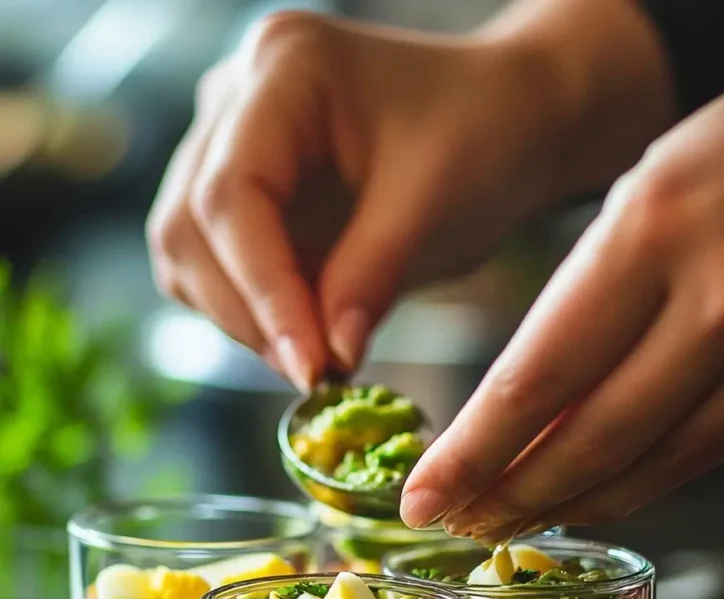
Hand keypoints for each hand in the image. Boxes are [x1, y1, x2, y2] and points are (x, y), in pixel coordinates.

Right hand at [145, 10, 565, 389]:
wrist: (503, 120)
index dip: (262, 291)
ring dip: (240, 319)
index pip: (232, 195)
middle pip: (189, 225)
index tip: (308, 365)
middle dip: (247, 313)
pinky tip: (300, 333)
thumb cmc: (481, 135)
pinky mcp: (242, 190)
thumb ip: (371, 277)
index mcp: (286, 69)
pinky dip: (247, 310)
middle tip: (314, 371)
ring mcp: (230, 142)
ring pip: (186, 250)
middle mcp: (237, 97)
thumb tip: (326, 360)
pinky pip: (210, 264)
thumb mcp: (435, 204)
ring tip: (313, 357)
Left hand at [401, 72, 723, 541]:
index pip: (536, 380)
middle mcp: (715, 297)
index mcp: (650, 231)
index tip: (423, 497)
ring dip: (572, 506)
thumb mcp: (641, 194)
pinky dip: (640, 486)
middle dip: (512, 498)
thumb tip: (519, 416)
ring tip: (510, 525)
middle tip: (457, 525)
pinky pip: (705, 451)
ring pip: (652, 463)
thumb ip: (586, 301)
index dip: (471, 456)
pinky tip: (591, 497)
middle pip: (591, 440)